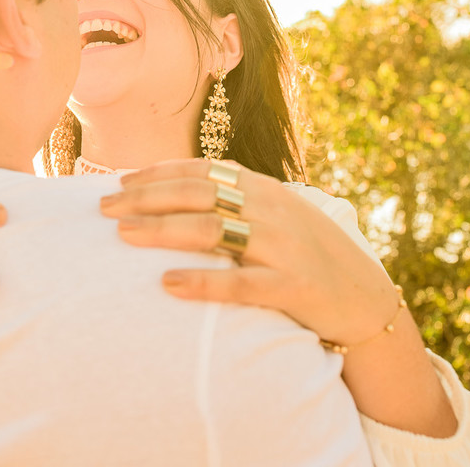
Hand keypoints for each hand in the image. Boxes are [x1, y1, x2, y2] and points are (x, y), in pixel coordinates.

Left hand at [99, 159, 397, 345]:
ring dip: (163, 231)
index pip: (201, 170)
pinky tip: (167, 283)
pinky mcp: (292, 286)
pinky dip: (202, 281)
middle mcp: (271, 209)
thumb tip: (173, 193)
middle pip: (198, 194)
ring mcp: (283, 246)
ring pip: (213, 231)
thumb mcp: (274, 216)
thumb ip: (234, 201)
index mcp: (264, 189)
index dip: (156, 174)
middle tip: (103, 208)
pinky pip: (241, 283)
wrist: (365, 299)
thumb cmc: (306, 256)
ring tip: (124, 235)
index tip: (117, 181)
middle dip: (146, 198)